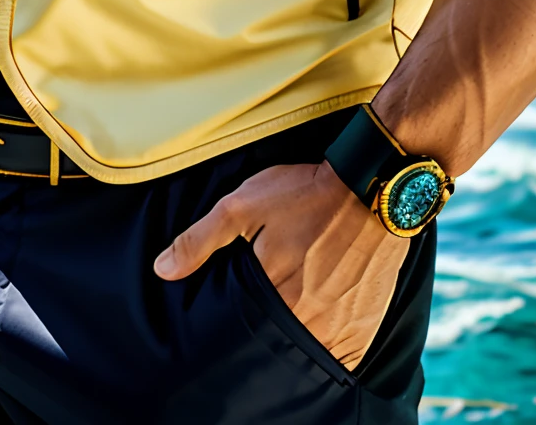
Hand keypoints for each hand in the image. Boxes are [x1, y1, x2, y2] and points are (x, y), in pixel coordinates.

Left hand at [153, 160, 407, 369]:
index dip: (241, 325)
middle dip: (272, 332)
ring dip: (303, 339)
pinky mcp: (368, 321)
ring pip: (314, 351)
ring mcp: (343, 324)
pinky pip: (347, 352)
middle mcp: (311, 319)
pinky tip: (325, 324)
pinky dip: (334, 345)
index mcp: (276, 296)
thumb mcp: (243, 206)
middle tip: (272, 308)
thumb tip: (162, 270)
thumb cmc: (305, 193)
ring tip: (297, 314)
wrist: (374, 183)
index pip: (247, 332)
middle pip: (281, 343)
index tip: (241, 314)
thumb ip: (200, 240)